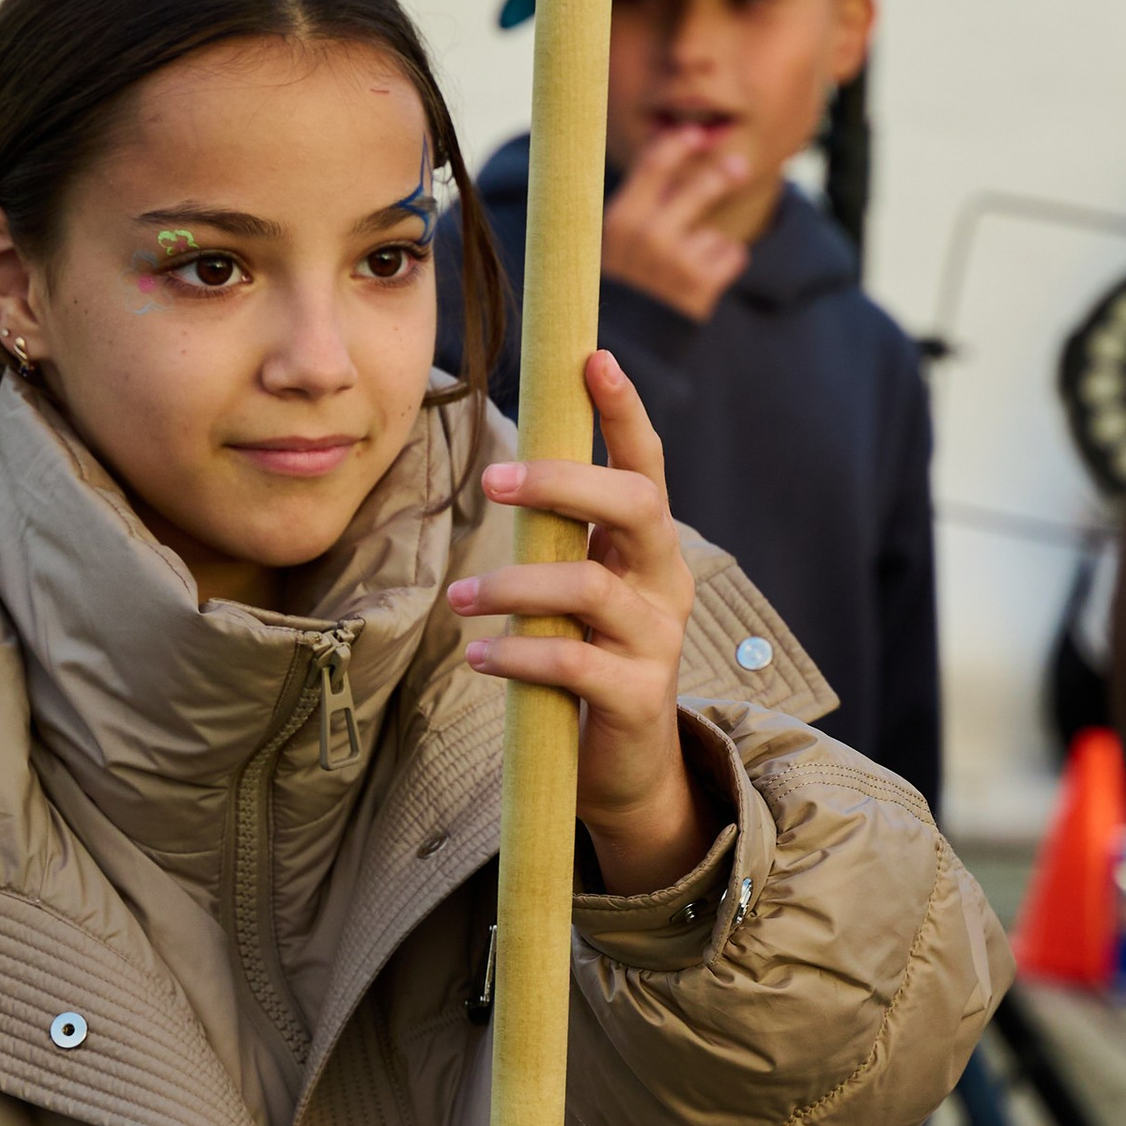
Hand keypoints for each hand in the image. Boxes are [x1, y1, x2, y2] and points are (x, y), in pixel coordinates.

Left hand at [449, 350, 708, 892]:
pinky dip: (519, 653)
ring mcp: (659, 640)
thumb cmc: (587, 659)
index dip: (623, 411)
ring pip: (590, 586)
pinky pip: (576, 661)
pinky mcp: (638, 697)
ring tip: (460, 598)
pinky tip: (480, 656)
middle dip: (561, 482)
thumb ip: (558, 538)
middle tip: (491, 481)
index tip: (594, 357)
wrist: (626, 768)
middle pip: (634, 504)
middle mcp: (665, 581)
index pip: (646, 465)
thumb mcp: (578, 590)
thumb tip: (504, 464)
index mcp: (649, 546)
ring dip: (514, 584)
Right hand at [601, 126, 752, 320]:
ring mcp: (675, 260)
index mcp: (619, 221)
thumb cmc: (618, 289)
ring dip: (709, 245)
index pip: (654, 165)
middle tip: (738, 167)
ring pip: (714, 231)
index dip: (679, 144)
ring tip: (685, 267)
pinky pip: (731, 255)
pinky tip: (701, 281)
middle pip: (701, 187)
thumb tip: (678, 155)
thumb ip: (641, 205)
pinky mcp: (701, 285)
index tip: (696, 134)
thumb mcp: (613, 244)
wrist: (624, 348)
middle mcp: (647, 235)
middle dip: (724, 175)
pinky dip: (723, 264)